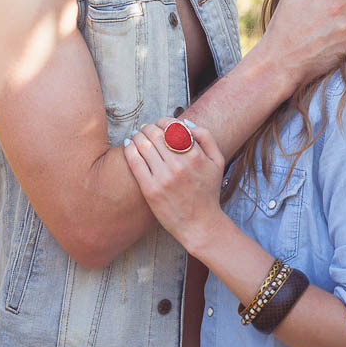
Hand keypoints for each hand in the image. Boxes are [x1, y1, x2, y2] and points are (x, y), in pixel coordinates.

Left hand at [123, 119, 225, 254]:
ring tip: (136, 136)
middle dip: (148, 127)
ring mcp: (164, 178)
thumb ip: (206, 137)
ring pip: (144, 145)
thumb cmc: (208, 192)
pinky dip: (129, 150)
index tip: (159, 124)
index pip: (172, 127)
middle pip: (156, 134)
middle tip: (145, 128)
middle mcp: (179, 165)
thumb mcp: (217, 161)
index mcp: (195, 155)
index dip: (162, 121)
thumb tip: (186, 122)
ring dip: (138, 136)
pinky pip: (136, 163)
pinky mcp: (151, 190)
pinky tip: (128, 145)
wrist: (200, 225)